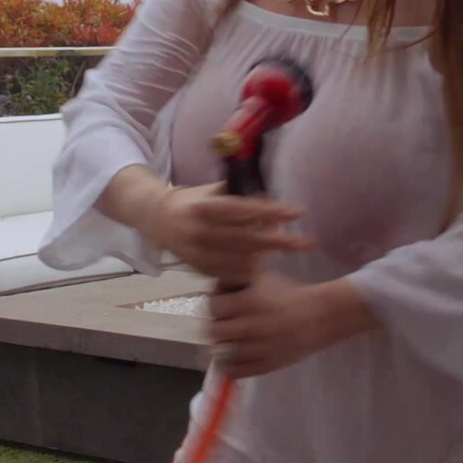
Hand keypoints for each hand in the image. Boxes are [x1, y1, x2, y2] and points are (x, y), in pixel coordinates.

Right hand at [145, 182, 313, 281]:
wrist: (156, 218)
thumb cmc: (194, 201)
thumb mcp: (212, 190)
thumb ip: (239, 195)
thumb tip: (270, 198)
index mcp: (207, 206)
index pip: (246, 210)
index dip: (272, 212)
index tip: (297, 213)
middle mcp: (202, 229)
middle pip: (248, 239)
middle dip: (279, 241)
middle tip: (306, 243)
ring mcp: (198, 251)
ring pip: (240, 259)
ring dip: (265, 255)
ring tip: (285, 249)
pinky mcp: (196, 266)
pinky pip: (227, 272)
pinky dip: (247, 269)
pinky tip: (261, 264)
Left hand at [208, 272, 359, 378]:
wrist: (321, 316)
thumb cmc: (289, 294)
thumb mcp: (262, 279)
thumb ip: (236, 282)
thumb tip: (213, 289)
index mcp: (250, 301)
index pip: (214, 307)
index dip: (216, 306)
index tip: (222, 307)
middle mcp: (253, 325)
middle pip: (215, 331)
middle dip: (217, 326)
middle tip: (224, 325)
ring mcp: (260, 348)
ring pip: (223, 353)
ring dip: (222, 347)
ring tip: (227, 342)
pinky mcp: (267, 365)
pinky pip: (237, 371)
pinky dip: (229, 366)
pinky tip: (232, 358)